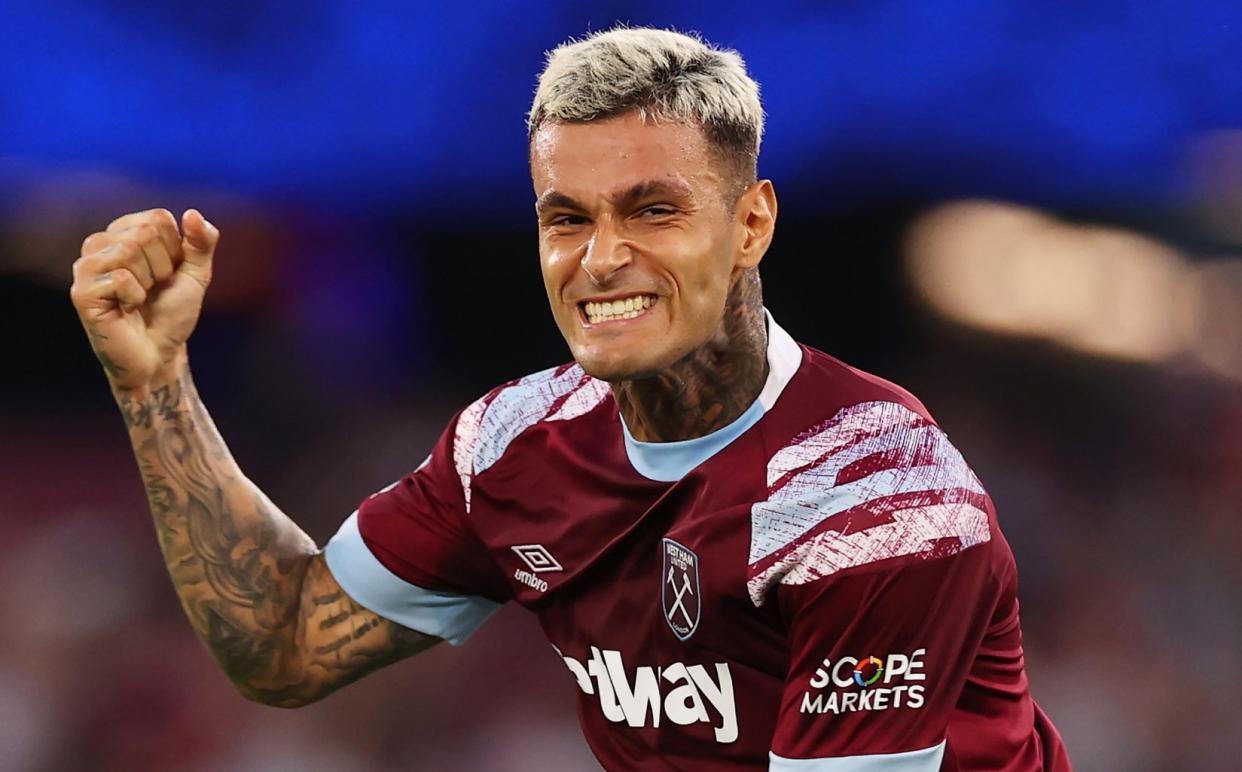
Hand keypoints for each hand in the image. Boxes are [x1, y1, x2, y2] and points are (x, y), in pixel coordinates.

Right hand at [70, 208, 218, 391]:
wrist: (159, 353)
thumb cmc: (171, 313)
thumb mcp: (196, 275)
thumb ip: (201, 243)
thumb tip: (193, 214)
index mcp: (123, 233)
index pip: (158, 218)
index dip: (175, 250)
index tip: (167, 274)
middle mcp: (99, 244)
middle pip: (144, 232)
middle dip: (163, 266)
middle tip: (153, 290)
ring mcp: (86, 267)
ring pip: (130, 251)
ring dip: (148, 282)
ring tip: (140, 299)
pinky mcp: (82, 291)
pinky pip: (121, 278)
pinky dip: (135, 297)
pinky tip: (126, 309)